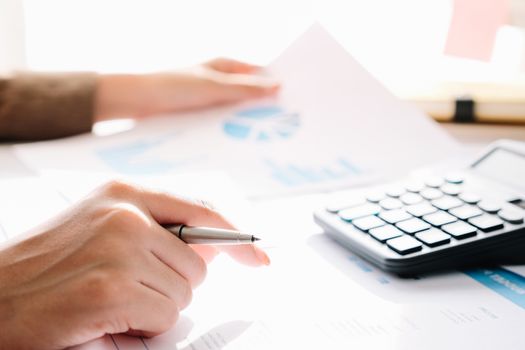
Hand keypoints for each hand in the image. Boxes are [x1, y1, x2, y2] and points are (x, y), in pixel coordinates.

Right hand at [0, 181, 268, 349]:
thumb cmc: (48, 268)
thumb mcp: (102, 228)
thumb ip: (158, 230)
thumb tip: (216, 250)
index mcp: (122, 191)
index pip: (202, 210)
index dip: (235, 236)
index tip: (257, 255)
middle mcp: (124, 211)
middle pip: (198, 261)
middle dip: (173, 283)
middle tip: (127, 288)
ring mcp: (118, 247)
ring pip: (185, 291)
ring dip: (156, 306)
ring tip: (111, 300)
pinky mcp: (111, 287)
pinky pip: (164, 315)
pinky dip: (142, 326)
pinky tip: (104, 316)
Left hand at [95, 58, 279, 120]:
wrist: (136, 104)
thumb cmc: (171, 87)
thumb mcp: (212, 87)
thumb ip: (244, 89)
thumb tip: (277, 87)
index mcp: (226, 66)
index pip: (261, 74)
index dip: (278, 86)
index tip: (297, 101)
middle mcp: (221, 83)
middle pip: (251, 95)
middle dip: (267, 108)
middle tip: (288, 124)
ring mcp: (212, 101)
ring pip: (238, 112)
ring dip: (250, 122)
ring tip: (269, 137)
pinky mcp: (202, 117)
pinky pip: (223, 124)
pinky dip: (233, 131)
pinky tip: (243, 143)